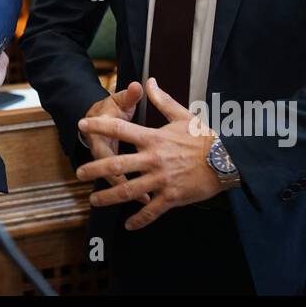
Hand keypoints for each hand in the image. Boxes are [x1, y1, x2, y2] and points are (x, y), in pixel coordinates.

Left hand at [76, 78, 221, 229]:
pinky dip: (139, 219)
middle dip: (95, 169)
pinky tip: (128, 225)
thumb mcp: (183, 116)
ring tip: (94, 201)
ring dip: (109, 197)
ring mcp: (161, 180)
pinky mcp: (172, 197)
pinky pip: (152, 211)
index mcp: (154, 138)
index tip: (82, 125)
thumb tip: (149, 81)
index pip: (121, 129)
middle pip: (118, 164)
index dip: (99, 126)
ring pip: (129, 191)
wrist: (226, 161)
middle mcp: (154, 159)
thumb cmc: (204, 138)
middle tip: (79, 173)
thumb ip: (162, 100)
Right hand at [80, 82, 145, 194]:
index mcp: (101, 134)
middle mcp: (102, 149)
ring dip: (128, 191)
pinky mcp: (112, 167)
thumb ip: (129, 95)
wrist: (93, 118)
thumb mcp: (118, 100)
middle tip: (134, 193)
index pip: (103, 149)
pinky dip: (131, 190)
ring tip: (146, 201)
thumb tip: (137, 86)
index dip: (110, 160)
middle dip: (119, 183)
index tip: (120, 169)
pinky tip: (145, 200)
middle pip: (108, 170)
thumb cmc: (109, 110)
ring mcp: (107, 160)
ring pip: (114, 179)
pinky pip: (120, 182)